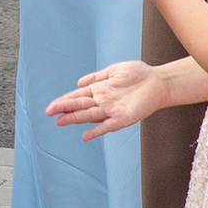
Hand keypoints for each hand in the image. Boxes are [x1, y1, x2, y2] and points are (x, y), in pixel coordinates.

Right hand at [48, 59, 168, 132]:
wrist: (158, 81)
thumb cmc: (137, 74)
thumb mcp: (113, 71)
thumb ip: (96, 78)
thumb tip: (78, 83)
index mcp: (99, 89)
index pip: (77, 96)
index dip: (64, 101)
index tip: (51, 106)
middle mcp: (103, 101)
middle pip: (80, 105)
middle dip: (64, 108)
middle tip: (49, 112)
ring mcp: (112, 110)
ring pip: (89, 115)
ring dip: (75, 119)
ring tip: (60, 121)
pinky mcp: (123, 118)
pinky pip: (108, 126)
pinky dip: (97, 131)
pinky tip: (86, 136)